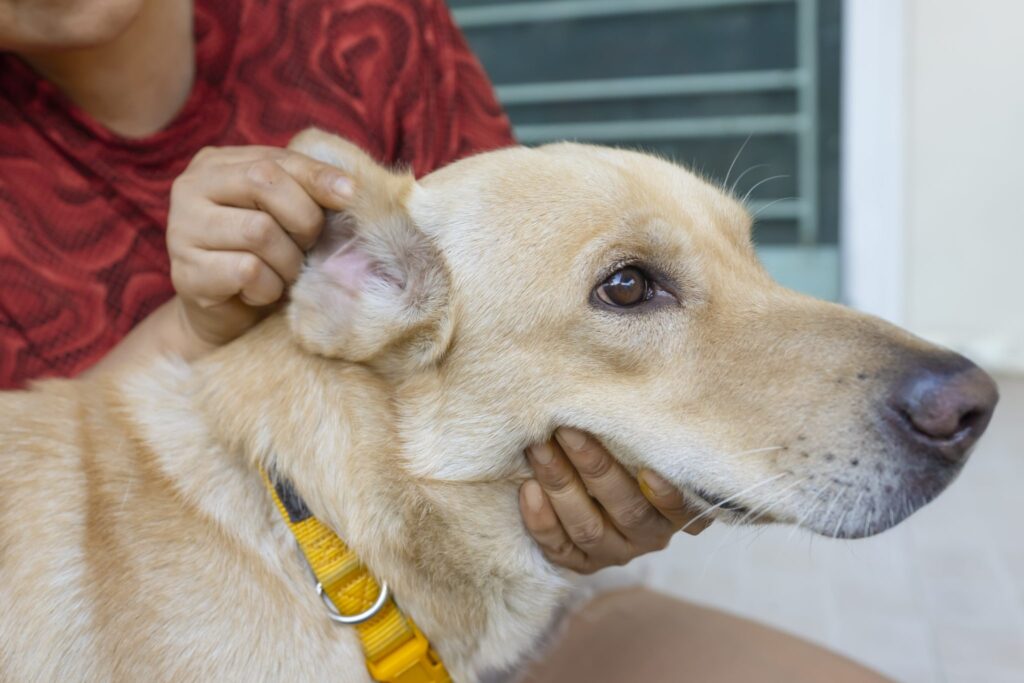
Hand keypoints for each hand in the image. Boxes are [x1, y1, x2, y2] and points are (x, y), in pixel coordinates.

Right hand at [166, 145, 353, 349]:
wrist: (225, 316)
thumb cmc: (264, 257)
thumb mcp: (285, 216)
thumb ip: (306, 192)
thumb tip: (350, 189)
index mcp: (216, 164)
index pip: (276, 159)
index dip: (317, 176)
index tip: (351, 195)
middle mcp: (190, 188)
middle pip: (264, 182)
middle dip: (303, 218)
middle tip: (307, 247)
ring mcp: (181, 230)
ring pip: (259, 231)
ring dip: (288, 260)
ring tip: (284, 274)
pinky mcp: (186, 273)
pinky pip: (248, 271)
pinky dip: (269, 287)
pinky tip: (260, 292)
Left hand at [520, 428, 709, 573]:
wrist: (595, 473)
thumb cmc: (632, 444)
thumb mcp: (649, 438)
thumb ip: (651, 427)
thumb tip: (662, 381)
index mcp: (677, 509)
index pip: (678, 508)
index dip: (665, 494)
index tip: (649, 470)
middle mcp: (649, 534)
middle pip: (626, 510)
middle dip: (594, 467)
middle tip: (567, 428)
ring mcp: (613, 551)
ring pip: (588, 529)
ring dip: (560, 486)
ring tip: (538, 449)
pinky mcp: (580, 561)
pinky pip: (559, 549)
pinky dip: (541, 520)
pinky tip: (528, 488)